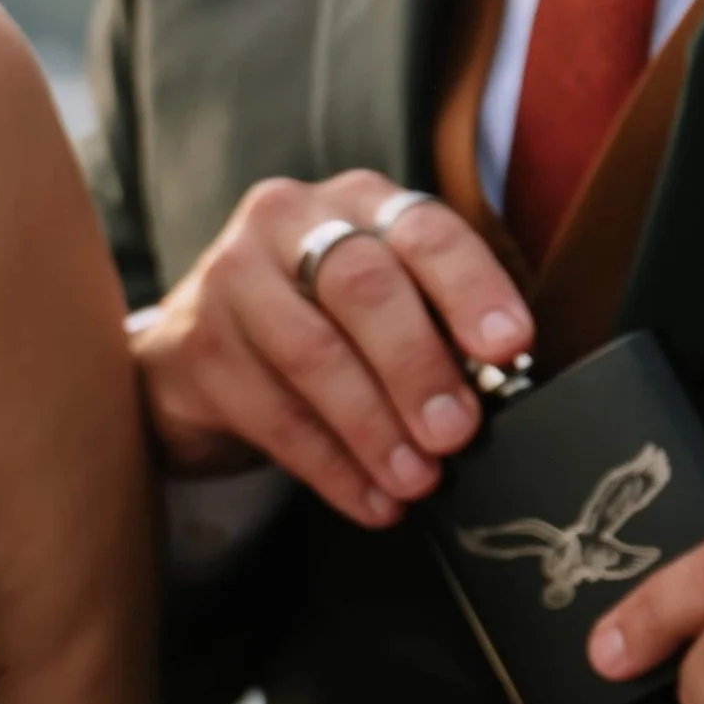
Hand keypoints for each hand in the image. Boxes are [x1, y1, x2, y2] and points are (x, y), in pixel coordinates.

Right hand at [134, 172, 531, 529]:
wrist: (198, 352)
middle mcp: (288, 222)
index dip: (471, 288)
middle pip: (361, 287)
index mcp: (358, 202)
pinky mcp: (195, 346)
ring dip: (374, 429)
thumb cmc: (321, 322)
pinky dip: (332, 467)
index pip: (424, 231)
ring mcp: (231, 279)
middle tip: (456, 432)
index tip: (509, 346)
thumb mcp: (380, 304)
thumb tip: (497, 390)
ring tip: (416, 479)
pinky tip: (371, 501)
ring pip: (314, 355)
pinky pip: (273, 415)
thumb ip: (434, 326)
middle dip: (416, 365)